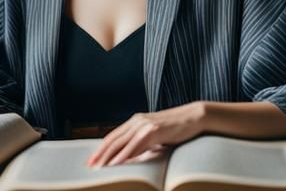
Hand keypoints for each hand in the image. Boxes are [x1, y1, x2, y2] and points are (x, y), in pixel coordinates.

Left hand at [86, 102, 207, 167]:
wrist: (195, 117)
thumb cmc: (177, 128)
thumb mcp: (156, 135)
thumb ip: (143, 143)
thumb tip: (132, 157)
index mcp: (136, 122)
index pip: (113, 136)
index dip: (101, 148)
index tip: (92, 160)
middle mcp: (137, 121)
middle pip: (113, 139)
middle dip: (100, 154)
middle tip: (90, 166)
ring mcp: (145, 124)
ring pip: (121, 143)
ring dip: (108, 157)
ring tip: (100, 168)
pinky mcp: (154, 129)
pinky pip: (135, 145)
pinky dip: (124, 156)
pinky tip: (117, 163)